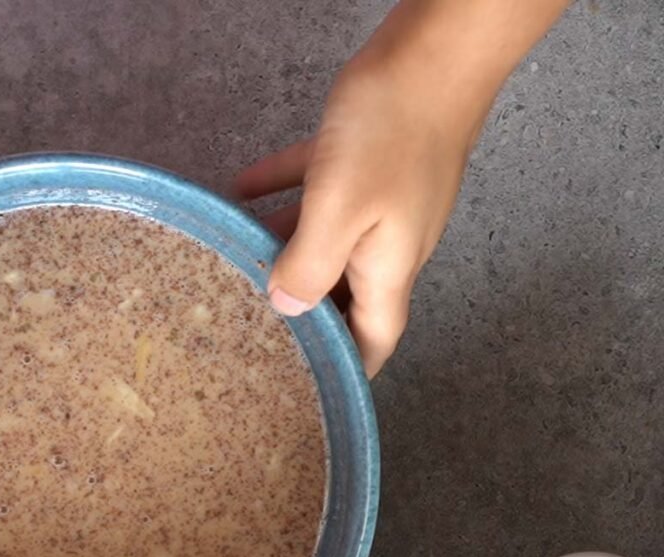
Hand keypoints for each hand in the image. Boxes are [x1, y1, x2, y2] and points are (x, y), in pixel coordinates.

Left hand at [236, 0, 569, 377]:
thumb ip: (309, 264)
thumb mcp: (339, 208)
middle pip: (344, 296)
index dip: (348, 369)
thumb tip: (286, 307)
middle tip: (254, 330)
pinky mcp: (370, 160)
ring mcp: (382, 201)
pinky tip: (241, 192)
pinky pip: (319, 189)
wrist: (440, 47)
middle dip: (304, 315)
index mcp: (388, 268)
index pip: (372, 340)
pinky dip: (283, 195)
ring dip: (285, 253)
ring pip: (326, 242)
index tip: (314, 391)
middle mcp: (388, 244)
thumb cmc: (392, 130)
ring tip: (235, 266)